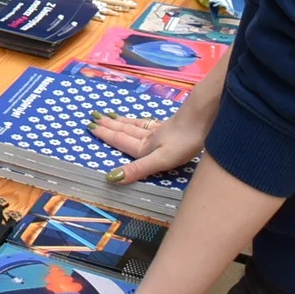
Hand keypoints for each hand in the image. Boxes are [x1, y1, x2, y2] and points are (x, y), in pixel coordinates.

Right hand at [90, 106, 209, 184]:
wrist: (203, 120)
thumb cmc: (183, 143)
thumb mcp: (160, 160)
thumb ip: (138, 169)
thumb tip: (111, 177)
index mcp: (144, 146)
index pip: (120, 140)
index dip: (106, 135)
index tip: (91, 126)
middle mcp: (149, 136)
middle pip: (125, 130)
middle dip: (110, 125)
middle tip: (94, 116)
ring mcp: (160, 130)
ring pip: (136, 125)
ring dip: (122, 122)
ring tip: (112, 116)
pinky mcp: (172, 126)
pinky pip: (149, 123)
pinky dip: (140, 121)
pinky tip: (144, 121)